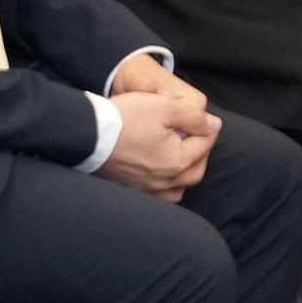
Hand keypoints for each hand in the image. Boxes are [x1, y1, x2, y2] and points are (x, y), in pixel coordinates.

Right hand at [101, 57, 215, 197]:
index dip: (207, 128)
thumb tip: (214, 126)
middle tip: (195, 135)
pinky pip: (159, 195)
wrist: (87, 135)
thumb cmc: (126, 119)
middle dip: (200, 152)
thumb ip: (194, 118)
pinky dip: (166, 185)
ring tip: (180, 154)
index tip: (205, 119)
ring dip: (185, 172)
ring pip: (178, 187)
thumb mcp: (165, 107)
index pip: (205, 144)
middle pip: (196, 170)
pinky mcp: (133, 191)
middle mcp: (166, 183)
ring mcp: (148, 190)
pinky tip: (161, 171)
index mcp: (178, 162)